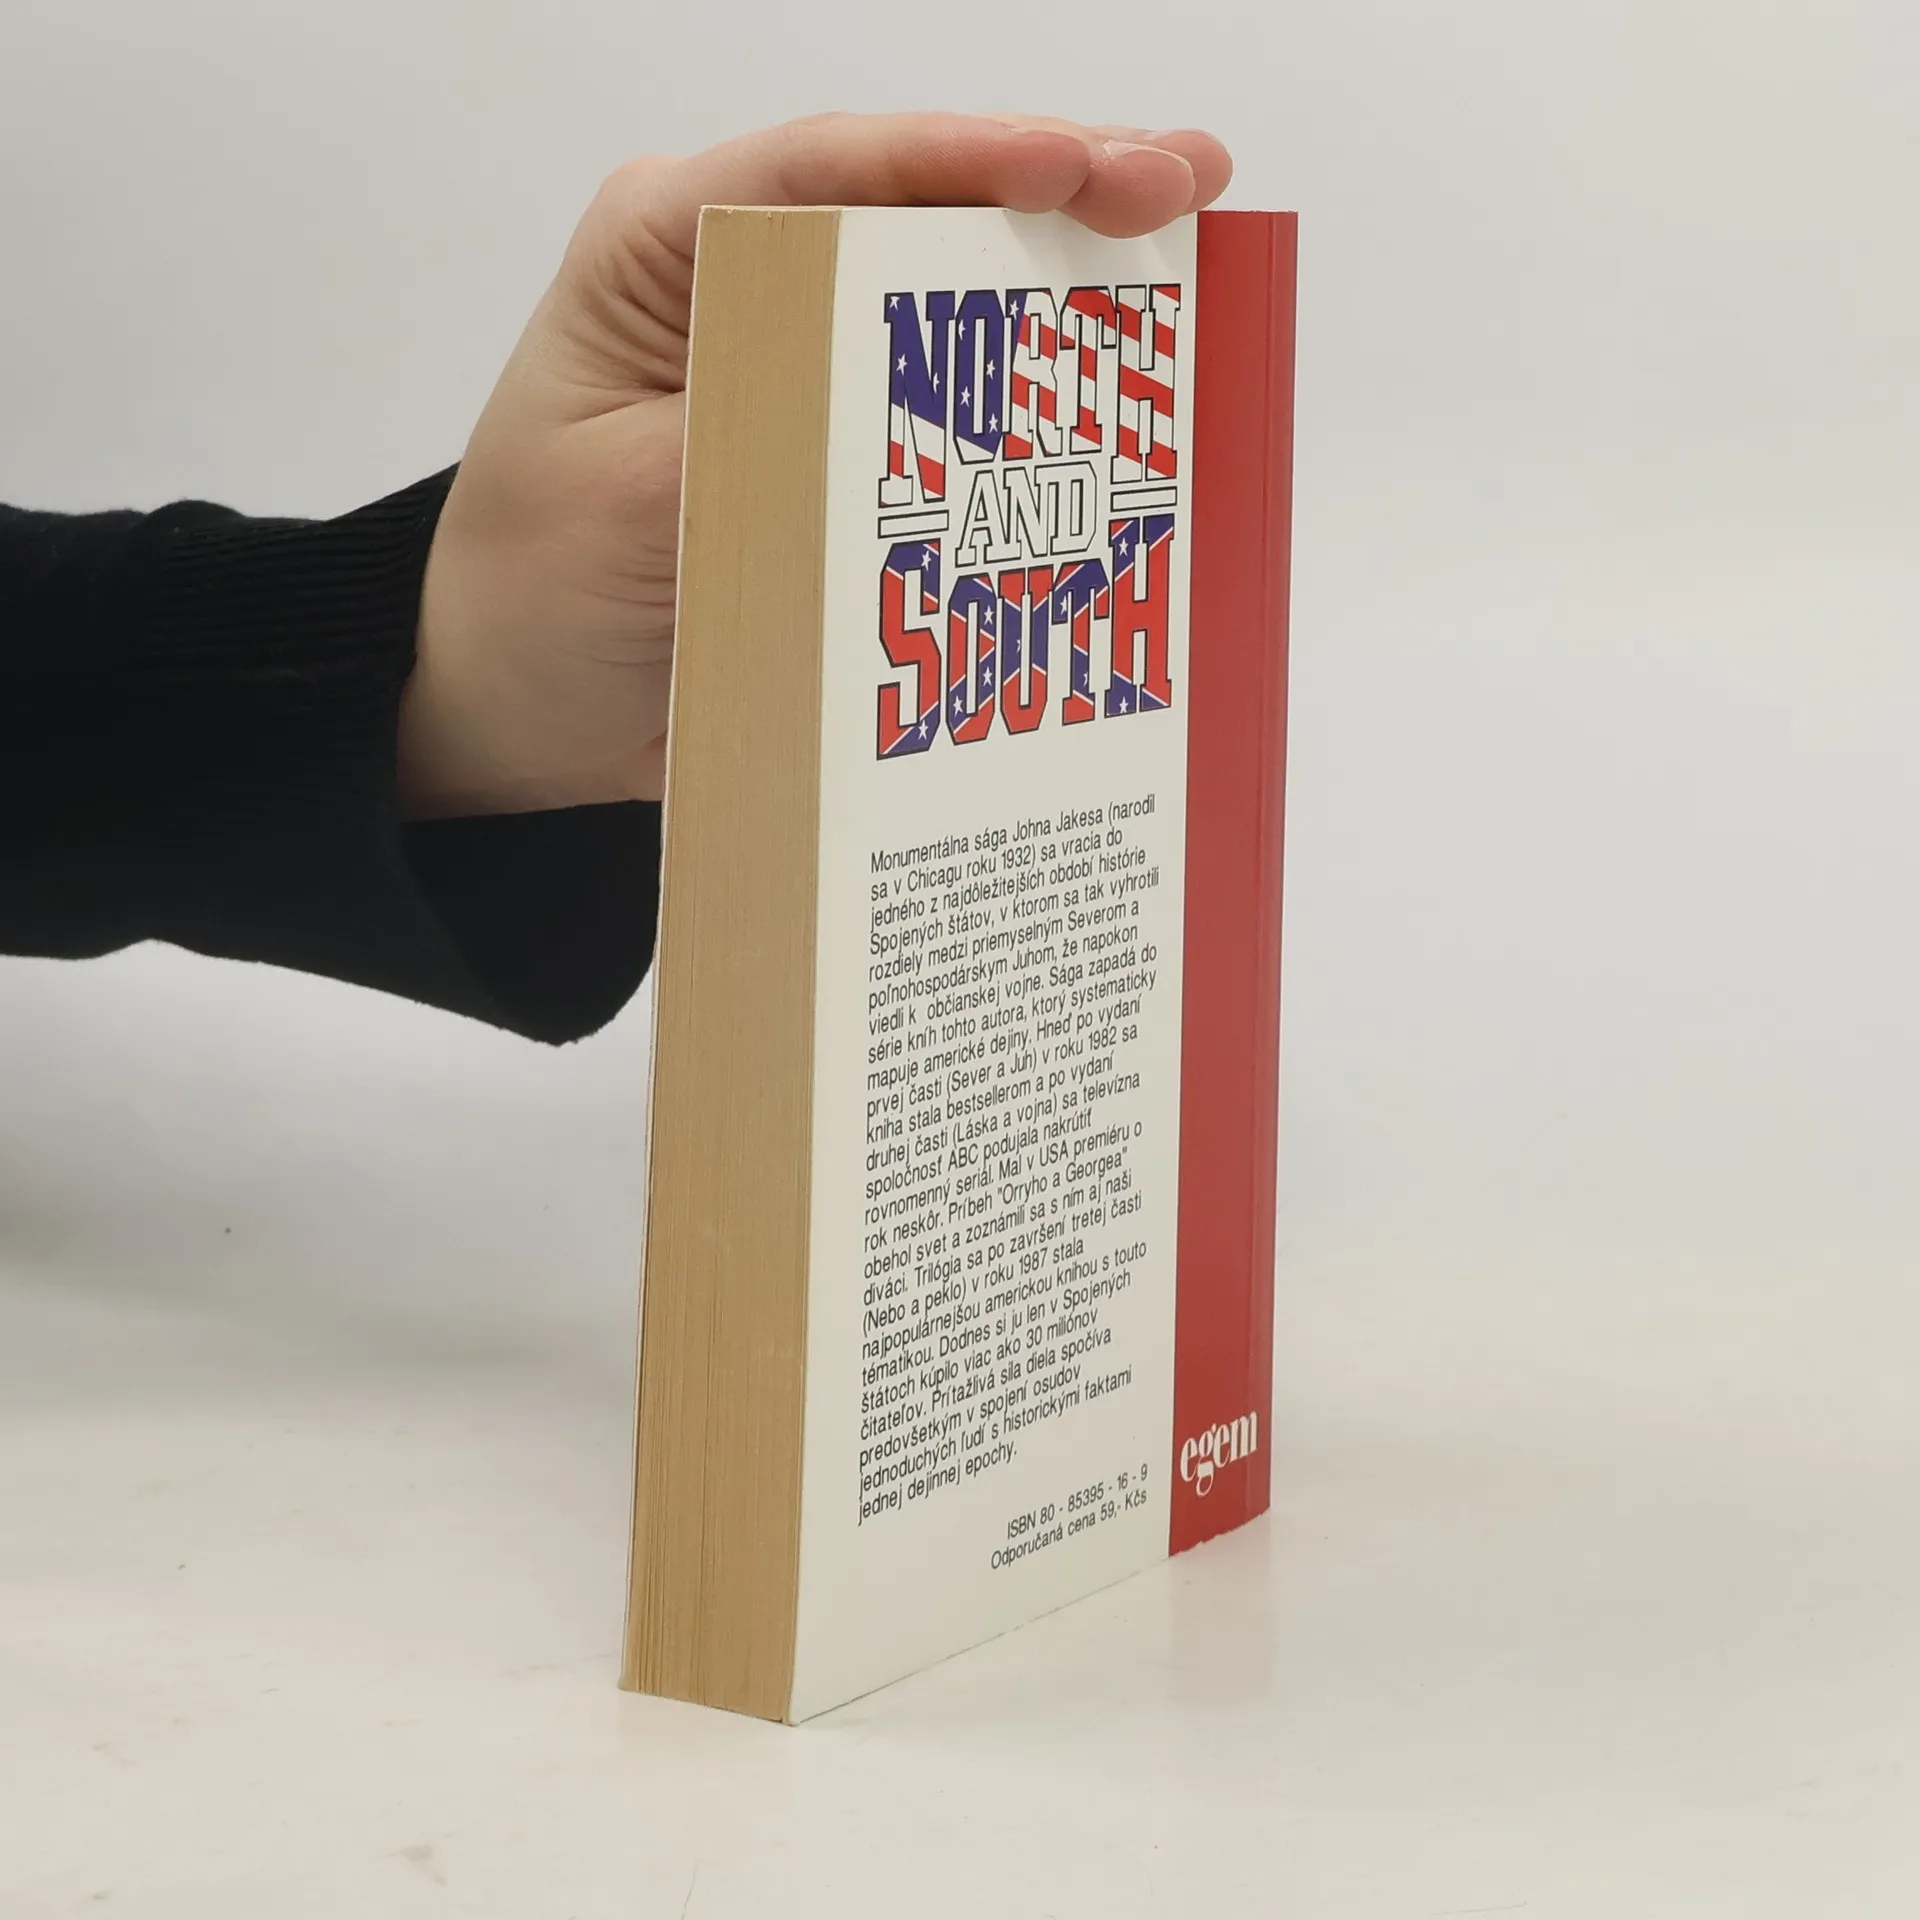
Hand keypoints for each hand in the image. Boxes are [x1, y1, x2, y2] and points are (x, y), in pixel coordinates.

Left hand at [399, 111, 1232, 817]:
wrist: (521, 718)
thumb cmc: (532, 593)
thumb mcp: (623, 503)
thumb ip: (757, 436)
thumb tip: (900, 416)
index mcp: (668, 250)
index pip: (830, 167)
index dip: (968, 155)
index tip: (1085, 167)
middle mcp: (753, 292)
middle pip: (921, 217)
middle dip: (1064, 199)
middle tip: (1194, 189)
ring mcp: (811, 382)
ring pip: (957, 319)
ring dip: (1072, 310)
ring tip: (1200, 286)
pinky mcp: (849, 472)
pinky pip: (956, 439)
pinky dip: (1038, 437)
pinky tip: (1127, 429)